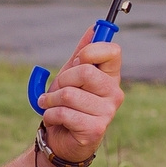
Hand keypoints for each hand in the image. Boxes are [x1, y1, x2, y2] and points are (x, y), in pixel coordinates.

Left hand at [36, 36, 122, 164]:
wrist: (60, 139)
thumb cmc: (67, 104)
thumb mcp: (71, 75)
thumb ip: (82, 53)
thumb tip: (93, 28)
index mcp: (111, 76)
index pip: (113, 51)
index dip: (91, 50)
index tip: (79, 59)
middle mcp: (115, 93)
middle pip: (85, 72)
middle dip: (62, 80)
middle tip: (56, 90)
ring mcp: (108, 112)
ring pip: (69, 94)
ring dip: (51, 100)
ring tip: (50, 106)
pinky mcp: (96, 129)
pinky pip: (64, 113)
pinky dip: (50, 115)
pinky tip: (54, 119)